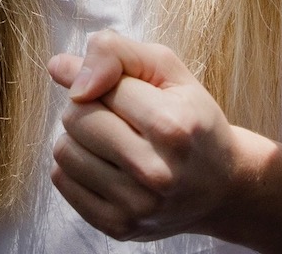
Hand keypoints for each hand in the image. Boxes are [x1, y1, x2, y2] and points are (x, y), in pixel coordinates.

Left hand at [46, 31, 271, 241]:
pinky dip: (76, 165)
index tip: (113, 83)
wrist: (223, 185)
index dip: (98, 78)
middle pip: (75, 119)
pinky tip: (105, 163)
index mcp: (172, 127)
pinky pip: (62, 180)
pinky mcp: (118, 227)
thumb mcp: (168, 70)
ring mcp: (136, 206)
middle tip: (116, 113)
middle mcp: (155, 172)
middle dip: (87, 105)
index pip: (97, 88)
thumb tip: (58, 67)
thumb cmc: (192, 117)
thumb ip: (115, 54)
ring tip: (111, 138)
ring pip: (63, 150)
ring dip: (79, 137)